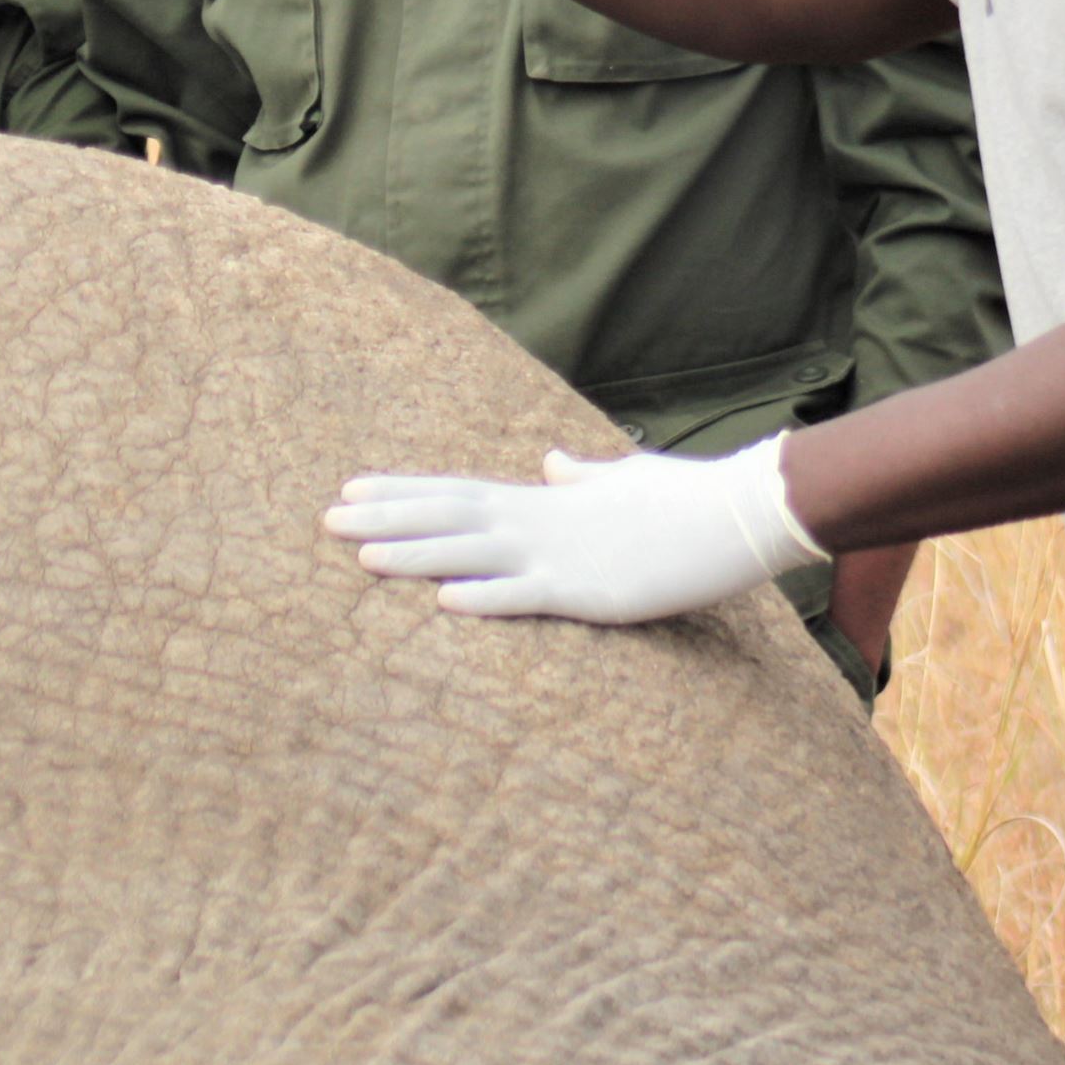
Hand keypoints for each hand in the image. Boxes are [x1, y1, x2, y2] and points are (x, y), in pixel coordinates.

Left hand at [321, 435, 824, 621]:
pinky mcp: (592, 593)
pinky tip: (443, 602)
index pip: (456, 491)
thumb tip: (553, 461)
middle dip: (387, 519)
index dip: (402, 492)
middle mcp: (541, 521)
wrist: (738, 512)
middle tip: (325, 520)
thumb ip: (580, 476)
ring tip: (360, 557)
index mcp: (545, 500)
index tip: (352, 490)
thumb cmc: (684, 499)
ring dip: (415, 555)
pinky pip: (529, 597)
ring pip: (473, 554)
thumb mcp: (622, 479)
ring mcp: (562, 555)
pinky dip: (486, 598)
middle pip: (448, 517)